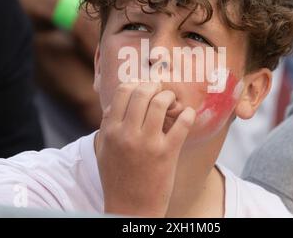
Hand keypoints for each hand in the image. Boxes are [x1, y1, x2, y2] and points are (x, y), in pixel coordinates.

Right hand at [95, 82, 195, 216]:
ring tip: (172, 102)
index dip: (137, 84)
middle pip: (142, 92)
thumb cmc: (117, 178)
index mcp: (110, 131)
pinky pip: (182, 124)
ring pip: (160, 103)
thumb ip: (108, 125)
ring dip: (169, 96)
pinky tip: (186, 114)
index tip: (145, 88)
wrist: (130, 208)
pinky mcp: (167, 153)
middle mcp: (127, 134)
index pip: (123, 91)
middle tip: (161, 90)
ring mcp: (148, 143)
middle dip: (155, 85)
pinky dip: (187, 114)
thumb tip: (116, 103)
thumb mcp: (105, 150)